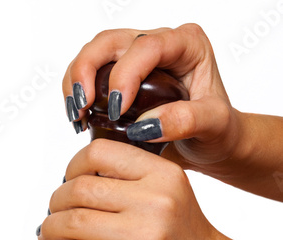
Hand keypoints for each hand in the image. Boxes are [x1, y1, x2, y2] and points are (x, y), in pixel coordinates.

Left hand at [36, 139, 241, 239]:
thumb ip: (131, 180)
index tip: (66, 181)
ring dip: (49, 229)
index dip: (72, 166)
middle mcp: (155, 201)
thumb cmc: (184, 238)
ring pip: (72, 222)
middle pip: (80, 190)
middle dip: (55, 202)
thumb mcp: (170, 195)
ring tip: (47, 234)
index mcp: (163, 175)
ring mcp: (143, 237)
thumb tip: (74, 178)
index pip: (100, 153)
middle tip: (53, 213)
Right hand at [63, 24, 243, 176]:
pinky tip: (79, 117)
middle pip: (111, 42)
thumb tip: (146, 125)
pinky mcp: (122, 76)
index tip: (116, 110)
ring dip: (76, 80)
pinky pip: (91, 72)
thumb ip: (186, 121)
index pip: (147, 47)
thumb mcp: (213, 125)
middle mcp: (160, 45)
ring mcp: (138, 59)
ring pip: (95, 53)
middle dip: (87, 70)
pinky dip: (78, 92)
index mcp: (187, 45)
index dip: (125, 74)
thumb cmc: (218, 131)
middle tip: (82, 106)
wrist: (209, 143)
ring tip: (76, 114)